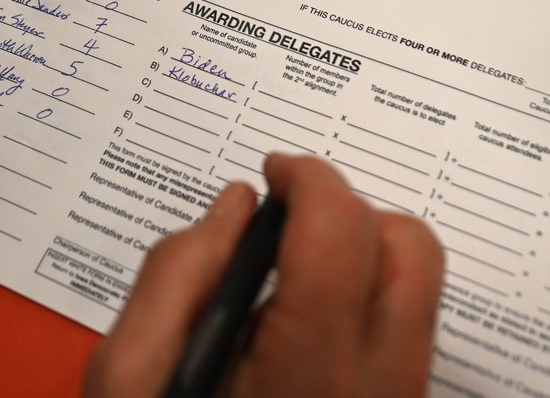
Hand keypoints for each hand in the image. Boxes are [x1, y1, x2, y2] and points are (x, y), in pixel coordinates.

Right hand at [84, 153, 444, 397]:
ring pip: (420, 285)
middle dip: (350, 209)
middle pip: (411, 250)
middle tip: (288, 219)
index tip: (275, 173)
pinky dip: (370, 291)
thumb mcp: (130, 379)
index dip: (310, 180)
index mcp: (305, 374)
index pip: (340, 237)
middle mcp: (375, 387)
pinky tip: (307, 317)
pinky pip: (410, 323)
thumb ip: (175, 273)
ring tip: (292, 271)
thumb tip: (238, 206)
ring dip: (365, 248)